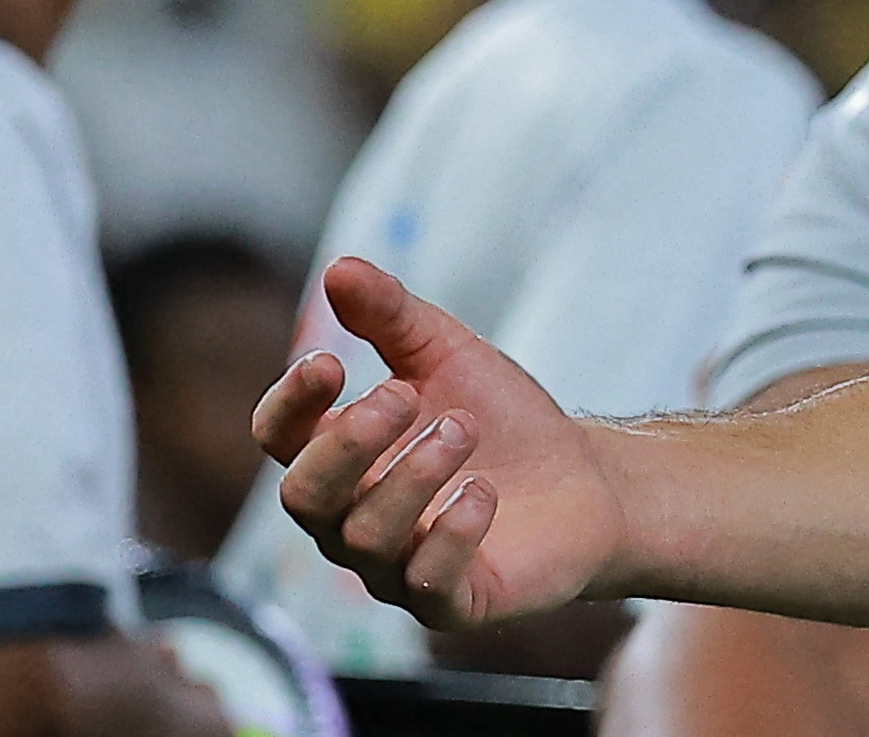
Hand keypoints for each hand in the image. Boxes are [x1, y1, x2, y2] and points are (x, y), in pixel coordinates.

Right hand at [250, 256, 626, 630]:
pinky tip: (483, 490)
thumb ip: (391, 315)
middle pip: (304, 496)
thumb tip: (339, 267)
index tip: (331, 360)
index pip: (278, 438)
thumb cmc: (503, 421)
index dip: (289, 403)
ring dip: (412, 474)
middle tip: (403, 396)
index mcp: (342, 456)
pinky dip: (450, 531)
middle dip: (345, 444)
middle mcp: (353, 518)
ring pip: (363, 537)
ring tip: (463, 429)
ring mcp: (396, 567)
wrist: (590, 480)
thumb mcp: (447, 354)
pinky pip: (426, 581)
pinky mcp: (451, 601)